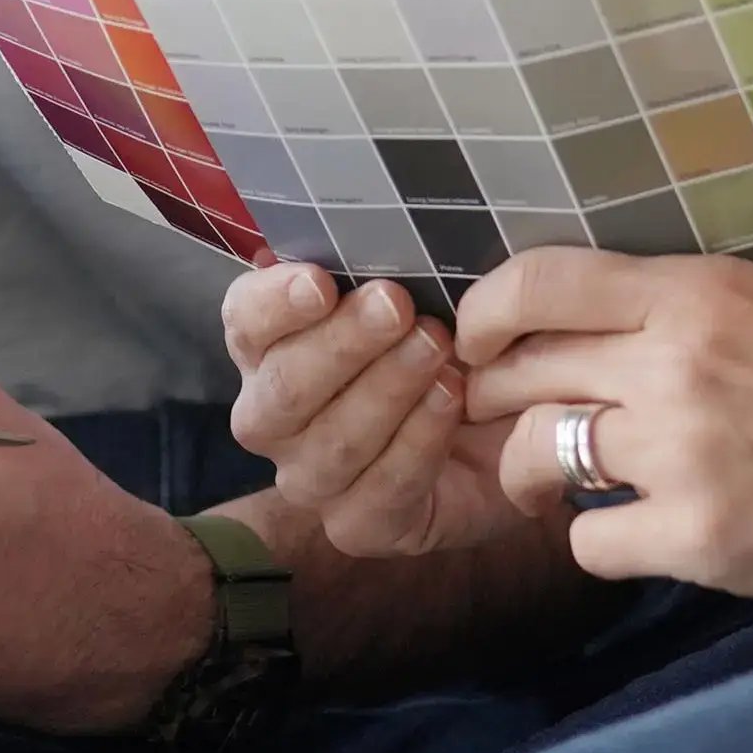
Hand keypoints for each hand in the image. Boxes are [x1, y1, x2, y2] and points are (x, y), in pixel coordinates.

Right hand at [223, 265, 542, 561]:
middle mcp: (274, 418)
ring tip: (438, 348)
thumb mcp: (420, 292)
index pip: (244, 322)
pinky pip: (377, 491)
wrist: (508, 423)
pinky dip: (417, 442)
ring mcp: (312, 479)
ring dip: (385, 390)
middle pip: (281, 389)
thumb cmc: (446, 343)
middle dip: (342, 345)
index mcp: (269, 347)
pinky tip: (451, 401)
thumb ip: (377, 266)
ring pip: (328, 444)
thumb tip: (353, 226)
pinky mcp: (360, 526)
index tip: (320, 282)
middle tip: (397, 305)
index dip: (274, 305)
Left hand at [456, 247, 752, 612]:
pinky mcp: (698, 538)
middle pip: (518, 372)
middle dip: (495, 402)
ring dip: (535, 475)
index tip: (476, 343)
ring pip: (534, 456)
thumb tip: (587, 325)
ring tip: (563, 487)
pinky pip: (586, 539)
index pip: (537, 281)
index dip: (483, 314)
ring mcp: (681, 454)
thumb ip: (682, 310)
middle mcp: (673, 364)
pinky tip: (637, 534)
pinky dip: (599, 540)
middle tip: (507, 424)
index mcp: (697, 293)